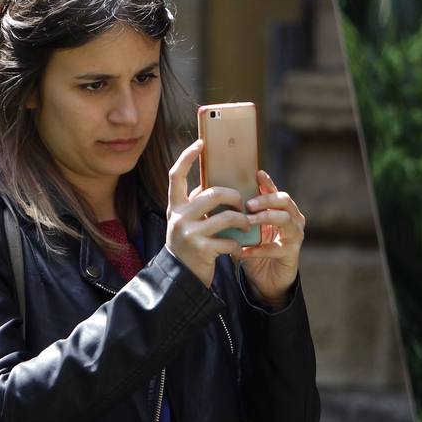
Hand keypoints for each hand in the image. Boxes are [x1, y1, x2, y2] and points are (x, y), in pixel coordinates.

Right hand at [166, 140, 253, 286]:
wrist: (180, 278)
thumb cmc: (189, 244)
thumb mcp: (186, 221)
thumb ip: (196, 203)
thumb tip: (217, 182)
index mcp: (174, 206)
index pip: (176, 175)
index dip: (187, 156)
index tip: (201, 143)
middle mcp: (178, 217)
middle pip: (213, 194)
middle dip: (234, 197)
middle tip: (242, 203)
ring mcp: (189, 233)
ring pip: (227, 216)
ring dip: (243, 220)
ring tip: (247, 225)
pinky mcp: (202, 249)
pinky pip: (229, 239)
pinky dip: (237, 244)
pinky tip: (236, 248)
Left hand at [239, 170, 305, 307]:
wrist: (267, 279)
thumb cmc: (256, 248)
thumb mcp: (248, 229)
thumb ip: (238, 213)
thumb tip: (212, 195)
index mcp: (281, 210)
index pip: (275, 191)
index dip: (267, 182)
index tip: (257, 173)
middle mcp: (292, 219)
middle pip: (285, 201)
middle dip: (266, 200)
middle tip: (248, 203)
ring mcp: (294, 236)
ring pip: (285, 221)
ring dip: (264, 219)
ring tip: (247, 221)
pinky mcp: (291, 254)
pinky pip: (275, 249)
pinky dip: (257, 249)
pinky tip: (242, 251)